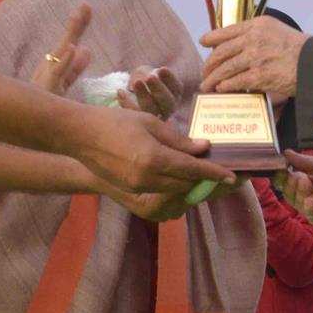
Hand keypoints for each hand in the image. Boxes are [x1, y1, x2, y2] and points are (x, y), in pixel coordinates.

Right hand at [31, 5, 92, 94]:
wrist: (27, 116)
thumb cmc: (44, 98)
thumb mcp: (63, 82)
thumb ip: (74, 68)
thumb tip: (87, 51)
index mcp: (57, 61)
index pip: (71, 40)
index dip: (81, 25)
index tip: (88, 7)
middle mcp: (51, 62)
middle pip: (68, 40)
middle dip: (78, 23)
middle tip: (86, 4)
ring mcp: (49, 72)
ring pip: (62, 50)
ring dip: (70, 33)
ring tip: (77, 16)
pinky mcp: (48, 84)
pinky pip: (58, 71)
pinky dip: (65, 59)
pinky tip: (73, 47)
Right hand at [73, 103, 235, 194]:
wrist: (79, 135)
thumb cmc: (115, 122)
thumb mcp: (150, 123)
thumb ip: (178, 139)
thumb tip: (202, 147)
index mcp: (153, 159)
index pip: (192, 169)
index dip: (214, 172)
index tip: (233, 176)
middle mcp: (147, 179)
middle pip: (186, 184)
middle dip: (205, 180)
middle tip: (222, 174)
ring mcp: (137, 188)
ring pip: (174, 189)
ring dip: (190, 182)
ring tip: (204, 173)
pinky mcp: (130, 191)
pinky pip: (159, 190)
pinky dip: (173, 183)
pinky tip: (180, 173)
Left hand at [116, 66, 182, 119]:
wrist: (129, 96)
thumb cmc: (141, 79)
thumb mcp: (144, 72)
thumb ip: (145, 73)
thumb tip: (143, 79)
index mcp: (174, 94)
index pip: (176, 87)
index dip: (170, 78)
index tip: (161, 69)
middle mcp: (168, 108)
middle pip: (167, 101)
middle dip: (158, 88)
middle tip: (150, 77)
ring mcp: (156, 118)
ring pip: (152, 110)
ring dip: (144, 96)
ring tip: (136, 83)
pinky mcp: (142, 124)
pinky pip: (136, 116)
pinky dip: (127, 104)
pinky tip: (120, 91)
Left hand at [199, 16, 307, 99]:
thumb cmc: (297, 48)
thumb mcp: (276, 29)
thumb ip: (256, 33)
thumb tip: (235, 43)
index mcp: (257, 25)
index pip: (227, 31)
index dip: (212, 37)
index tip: (204, 42)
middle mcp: (253, 39)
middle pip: (222, 52)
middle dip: (209, 64)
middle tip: (204, 71)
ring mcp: (255, 58)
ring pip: (225, 69)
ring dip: (213, 78)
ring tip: (207, 84)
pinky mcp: (259, 76)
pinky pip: (235, 82)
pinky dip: (226, 86)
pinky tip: (221, 89)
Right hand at [274, 149, 312, 228]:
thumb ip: (306, 162)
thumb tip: (285, 154)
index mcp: (308, 183)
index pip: (288, 183)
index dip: (282, 177)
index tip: (279, 168)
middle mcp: (311, 198)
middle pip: (292, 196)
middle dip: (290, 185)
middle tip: (294, 174)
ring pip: (302, 207)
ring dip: (299, 195)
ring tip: (302, 181)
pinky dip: (312, 209)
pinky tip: (310, 200)